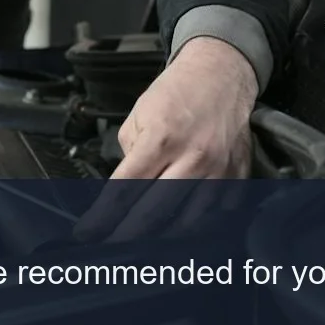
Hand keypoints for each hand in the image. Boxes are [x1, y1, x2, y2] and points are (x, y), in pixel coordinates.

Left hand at [75, 37, 256, 243]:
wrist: (220, 74)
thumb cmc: (177, 93)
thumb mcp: (139, 116)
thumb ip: (130, 156)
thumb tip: (122, 192)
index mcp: (161, 138)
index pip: (125, 189)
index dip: (102, 218)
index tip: (87, 234)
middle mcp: (191, 157)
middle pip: (153, 213)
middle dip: (125, 237)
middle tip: (108, 249)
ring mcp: (218, 171)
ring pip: (187, 223)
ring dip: (161, 239)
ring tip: (143, 247)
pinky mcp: (237, 178)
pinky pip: (216, 217)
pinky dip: (197, 229)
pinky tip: (180, 233)